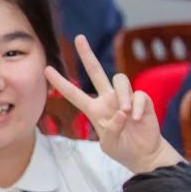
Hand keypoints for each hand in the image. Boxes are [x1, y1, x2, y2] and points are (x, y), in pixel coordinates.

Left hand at [45, 34, 179, 172]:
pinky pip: (138, 95)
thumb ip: (110, 130)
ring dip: (123, 95)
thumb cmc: (123, 148)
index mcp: (93, 109)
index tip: (46, 69)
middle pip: (96, 70)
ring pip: (120, 79)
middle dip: (87, 54)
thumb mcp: (109, 144)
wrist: (143, 154)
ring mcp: (124, 98)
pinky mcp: (141, 100)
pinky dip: (137, 107)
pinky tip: (137, 119)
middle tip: (79, 38)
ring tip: (126, 114)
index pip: (73, 93)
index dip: (60, 82)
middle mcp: (107, 99)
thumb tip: (120, 113)